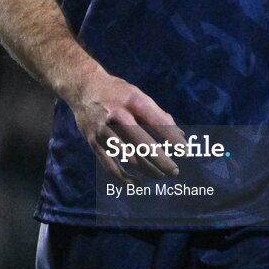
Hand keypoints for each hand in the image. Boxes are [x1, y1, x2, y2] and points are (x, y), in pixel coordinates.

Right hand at [66, 72, 186, 183]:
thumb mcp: (137, 95)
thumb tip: (180, 135)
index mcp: (131, 99)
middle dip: (159, 159)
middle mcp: (116, 113)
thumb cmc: (117, 92)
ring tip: (161, 176)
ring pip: (127, 155)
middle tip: (175, 171)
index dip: (171, 138)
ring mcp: (102, 128)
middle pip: (140, 141)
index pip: (155, 120)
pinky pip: (109, 164)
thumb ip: (157, 114)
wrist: (82, 85)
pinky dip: (124, 176)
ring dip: (146, 168)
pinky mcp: (92, 141)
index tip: (186, 152)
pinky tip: (138, 183)